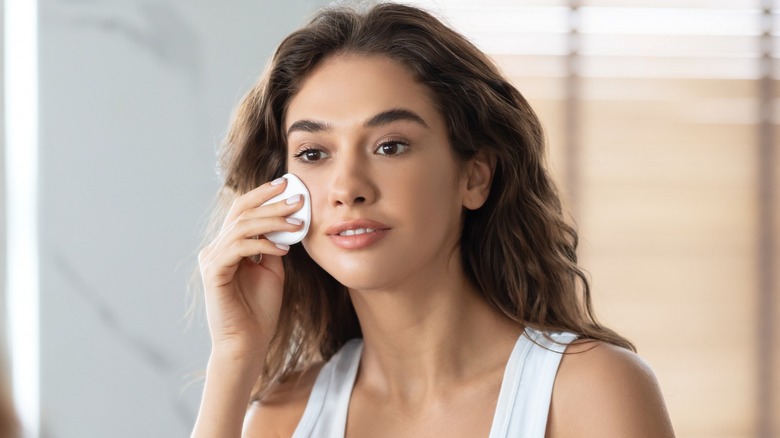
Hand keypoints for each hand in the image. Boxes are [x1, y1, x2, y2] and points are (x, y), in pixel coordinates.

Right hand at [198, 177, 303, 369]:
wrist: (248, 343)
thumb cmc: (260, 310)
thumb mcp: (273, 270)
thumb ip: (274, 245)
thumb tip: (288, 221)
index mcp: (229, 245)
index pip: (243, 210)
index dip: (263, 194)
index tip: (288, 184)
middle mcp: (216, 248)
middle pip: (241, 211)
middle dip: (271, 201)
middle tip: (298, 197)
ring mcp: (213, 260)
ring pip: (241, 227)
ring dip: (272, 221)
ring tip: (298, 222)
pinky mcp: (214, 273)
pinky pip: (238, 248)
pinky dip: (262, 244)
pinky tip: (282, 249)